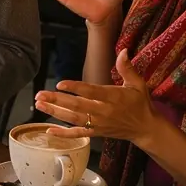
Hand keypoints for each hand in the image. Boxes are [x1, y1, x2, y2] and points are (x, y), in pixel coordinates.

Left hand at [34, 49, 170, 152]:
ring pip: (74, 119)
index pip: (91, 92)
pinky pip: (78, 134)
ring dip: (55, 112)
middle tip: (40, 94)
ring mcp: (99, 124)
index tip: (60, 84)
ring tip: (39, 104)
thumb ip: (127, 68)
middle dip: (57, 100)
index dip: (75, 88)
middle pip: (77, 106)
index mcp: (114, 97)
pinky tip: (49, 130)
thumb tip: (123, 51)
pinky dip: (64, 133)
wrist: (146, 128)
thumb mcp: (137, 84)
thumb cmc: (140, 103)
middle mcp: (104, 112)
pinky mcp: (96, 133)